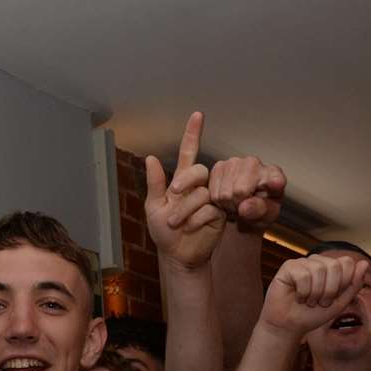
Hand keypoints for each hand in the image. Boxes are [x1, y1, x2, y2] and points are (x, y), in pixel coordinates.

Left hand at [144, 112, 224, 270]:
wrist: (178, 255)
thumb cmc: (164, 232)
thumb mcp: (153, 207)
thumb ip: (155, 183)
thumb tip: (150, 158)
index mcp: (181, 180)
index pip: (188, 153)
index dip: (193, 134)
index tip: (198, 115)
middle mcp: (198, 187)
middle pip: (199, 171)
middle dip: (185, 181)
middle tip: (173, 195)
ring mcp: (211, 199)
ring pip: (202, 193)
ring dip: (186, 209)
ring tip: (177, 224)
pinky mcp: (219, 214)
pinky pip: (210, 210)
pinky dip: (196, 220)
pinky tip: (190, 229)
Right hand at [208, 155, 286, 233]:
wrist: (244, 205)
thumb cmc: (260, 210)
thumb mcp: (266, 216)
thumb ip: (260, 211)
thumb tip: (244, 207)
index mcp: (274, 175)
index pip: (274, 178)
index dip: (274, 182)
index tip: (276, 184)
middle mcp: (255, 163)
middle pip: (240, 191)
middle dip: (238, 206)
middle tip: (243, 208)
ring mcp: (235, 162)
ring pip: (224, 194)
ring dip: (227, 205)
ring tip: (236, 204)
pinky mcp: (219, 166)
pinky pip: (213, 192)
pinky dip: (217, 201)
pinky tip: (227, 198)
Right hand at [257, 254, 367, 337]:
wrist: (290, 327)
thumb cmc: (312, 315)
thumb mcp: (340, 303)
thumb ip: (354, 284)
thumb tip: (365, 263)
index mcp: (331, 267)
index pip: (347, 262)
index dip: (343, 283)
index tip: (333, 298)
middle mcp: (318, 262)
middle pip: (335, 265)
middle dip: (330, 290)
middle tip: (320, 301)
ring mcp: (303, 263)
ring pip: (319, 270)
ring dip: (315, 293)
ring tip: (309, 301)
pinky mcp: (288, 267)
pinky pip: (303, 275)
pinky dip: (303, 292)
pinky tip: (297, 297)